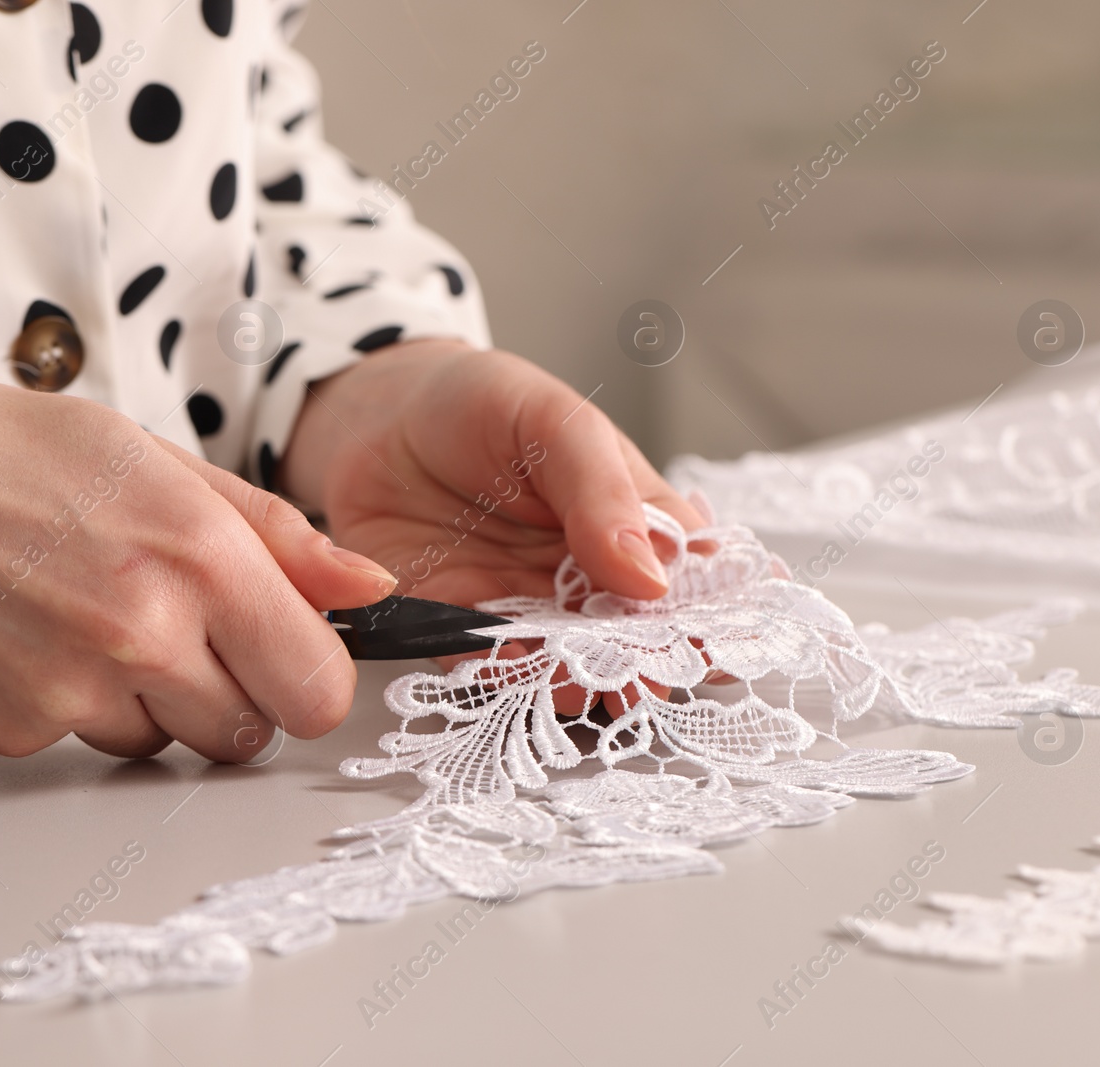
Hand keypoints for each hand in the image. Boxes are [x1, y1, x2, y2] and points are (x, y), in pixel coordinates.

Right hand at [0, 338, 395, 759]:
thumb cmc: (1, 450)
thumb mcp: (155, 460)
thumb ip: (276, 535)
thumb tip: (369, 588)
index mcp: (195, 554)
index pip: (317, 690)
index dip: (309, 677)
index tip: (288, 656)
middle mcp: (139, 633)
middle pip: (246, 735)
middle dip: (230, 693)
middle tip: (177, 630)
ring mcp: (68, 693)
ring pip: (160, 745)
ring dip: (145, 702)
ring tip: (83, 616)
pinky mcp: (6, 732)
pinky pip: (76, 746)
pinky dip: (65, 706)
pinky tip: (25, 635)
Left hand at [282, 339, 709, 712]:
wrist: (380, 410)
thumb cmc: (482, 401)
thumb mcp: (558, 422)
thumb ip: (603, 493)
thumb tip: (653, 578)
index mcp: (632, 523)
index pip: (690, 581)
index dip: (712, 617)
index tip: (720, 643)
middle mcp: (585, 577)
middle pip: (632, 638)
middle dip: (644, 666)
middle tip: (648, 677)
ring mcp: (525, 605)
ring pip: (566, 664)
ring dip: (577, 681)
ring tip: (586, 683)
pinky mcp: (458, 624)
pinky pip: (487, 664)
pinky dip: (503, 675)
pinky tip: (514, 669)